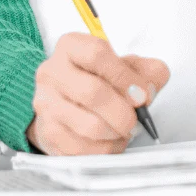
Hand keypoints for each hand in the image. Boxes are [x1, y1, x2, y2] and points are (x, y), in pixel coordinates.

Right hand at [28, 32, 169, 154]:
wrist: (69, 102)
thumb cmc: (102, 80)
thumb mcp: (128, 66)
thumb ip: (147, 72)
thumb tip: (149, 90)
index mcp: (71, 46)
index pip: (96, 54)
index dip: (125, 77)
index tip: (143, 95)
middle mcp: (52, 72)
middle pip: (92, 92)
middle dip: (123, 112)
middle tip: (136, 120)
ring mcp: (46, 103)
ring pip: (88, 125)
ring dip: (116, 133)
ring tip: (125, 130)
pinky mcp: (48, 132)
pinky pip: (82, 149)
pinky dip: (106, 149)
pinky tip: (112, 141)